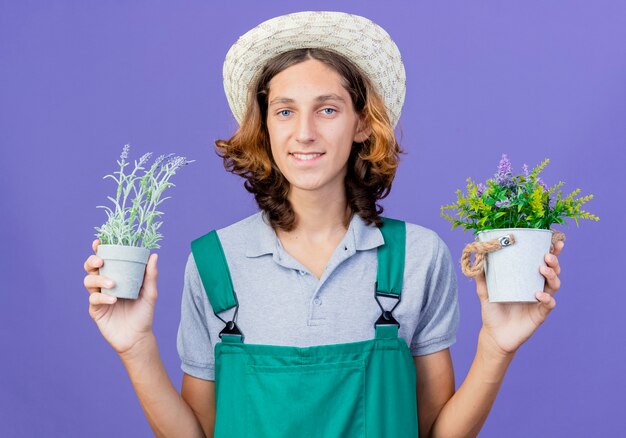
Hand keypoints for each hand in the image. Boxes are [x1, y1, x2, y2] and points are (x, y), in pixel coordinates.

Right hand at [83, 239, 158, 354]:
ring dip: (99, 279)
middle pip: (90, 268)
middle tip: (101, 261)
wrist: (138, 338)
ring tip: (112, 284)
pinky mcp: (95, 310)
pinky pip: (94, 299)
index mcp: (117, 277)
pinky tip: (114, 300)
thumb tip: (154, 255)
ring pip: (88, 281)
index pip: (105, 260)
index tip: (98, 242)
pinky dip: (102, 297)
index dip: (98, 250)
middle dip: (92, 261)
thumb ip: (151, 275)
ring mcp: (99, 297)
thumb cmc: (144, 314)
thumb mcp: (150, 293)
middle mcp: (105, 285)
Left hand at [474, 240, 564, 355]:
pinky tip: (538, 294)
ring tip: (542, 270)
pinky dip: (546, 298)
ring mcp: (540, 301)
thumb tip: (477, 256)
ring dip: (551, 276)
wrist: (494, 335)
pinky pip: (549, 304)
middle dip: (554, 261)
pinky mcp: (540, 314)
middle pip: (553, 271)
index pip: (542, 262)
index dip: (551, 251)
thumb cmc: (492, 311)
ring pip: (554, 285)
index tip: (554, 241)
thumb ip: (481, 276)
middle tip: (546, 255)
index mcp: (527, 279)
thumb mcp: (484, 291)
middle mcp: (537, 287)